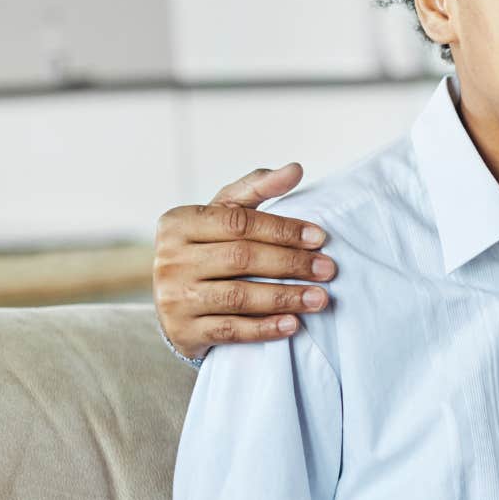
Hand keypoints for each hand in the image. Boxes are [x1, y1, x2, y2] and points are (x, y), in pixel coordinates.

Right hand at [154, 163, 337, 358]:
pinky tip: (293, 324)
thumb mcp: (224, 214)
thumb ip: (257, 189)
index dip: (283, 230)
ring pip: (238, 296)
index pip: (239, 223)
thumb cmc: (209, 249)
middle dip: (291, 263)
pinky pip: (230, 330)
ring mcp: (172, 297)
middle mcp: (170, 259)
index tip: (320, 237)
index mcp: (179, 222)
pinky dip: (264, 328)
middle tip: (328, 269)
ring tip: (320, 298)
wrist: (175, 300)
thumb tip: (295, 168)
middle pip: (241, 258)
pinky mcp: (182, 331)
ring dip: (285, 297)